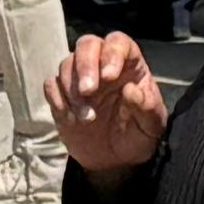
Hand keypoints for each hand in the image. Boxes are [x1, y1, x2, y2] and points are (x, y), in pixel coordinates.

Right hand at [48, 35, 169, 178]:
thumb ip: (145, 106)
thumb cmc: (138, 135)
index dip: (112, 53)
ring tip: (86, 118)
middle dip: (85, 65)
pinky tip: (70, 119)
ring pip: (66, 64)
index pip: (118, 42)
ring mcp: (79, 79)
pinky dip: (57, 100)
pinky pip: (51, 85)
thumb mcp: (152, 125)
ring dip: (72, 90)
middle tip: (88, 91)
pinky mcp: (62, 96)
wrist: (116, 160)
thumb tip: (131, 90)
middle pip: (87, 44)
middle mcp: (102, 65)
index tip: (109, 76)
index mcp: (129, 65)